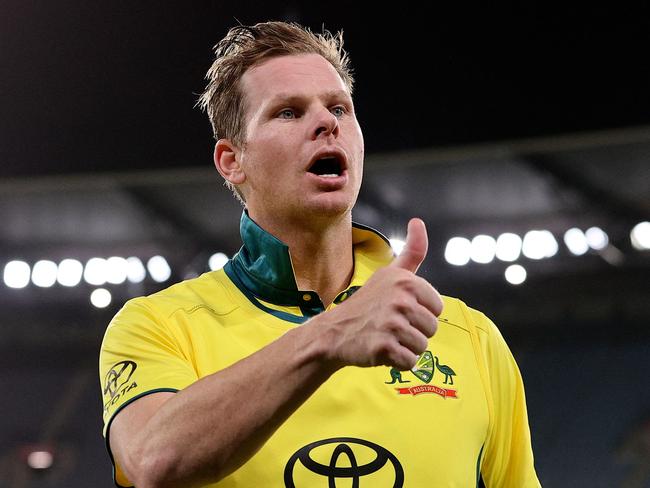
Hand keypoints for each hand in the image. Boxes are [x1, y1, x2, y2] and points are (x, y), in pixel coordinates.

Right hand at [318, 218, 442, 370]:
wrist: (333, 332)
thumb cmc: (367, 303)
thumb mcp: (389, 274)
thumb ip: (411, 252)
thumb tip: (418, 221)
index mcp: (405, 281)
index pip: (437, 308)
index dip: (420, 313)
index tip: (398, 310)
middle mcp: (400, 300)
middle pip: (432, 328)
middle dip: (413, 332)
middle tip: (389, 326)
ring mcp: (391, 324)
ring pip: (422, 347)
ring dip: (406, 348)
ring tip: (385, 337)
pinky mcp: (384, 347)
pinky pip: (410, 363)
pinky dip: (398, 363)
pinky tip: (381, 351)